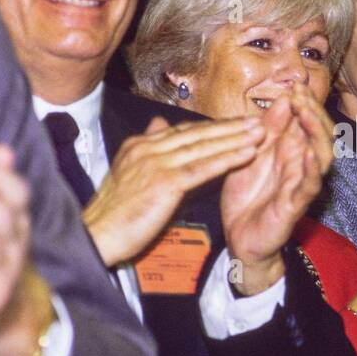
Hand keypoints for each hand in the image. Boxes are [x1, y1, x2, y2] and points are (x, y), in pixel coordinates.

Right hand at [85, 115, 264, 265]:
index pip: (183, 131)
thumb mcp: (127, 172)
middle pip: (197, 133)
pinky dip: (228, 159)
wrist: (96, 235)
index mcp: (139, 145)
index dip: (212, 127)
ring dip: (235, 139)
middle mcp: (148, 148)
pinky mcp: (165, 182)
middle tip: (257, 120)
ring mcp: (156, 163)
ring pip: (204, 147)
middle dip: (230, 127)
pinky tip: (248, 154)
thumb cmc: (113, 212)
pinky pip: (204, 167)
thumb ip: (148, 148)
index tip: (236, 123)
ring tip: (260, 133)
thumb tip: (160, 123)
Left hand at [220, 84, 332, 294]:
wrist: (239, 238)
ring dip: (317, 133)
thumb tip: (282, 99)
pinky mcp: (295, 205)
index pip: (305, 119)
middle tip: (300, 95)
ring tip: (306, 115)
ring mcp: (300, 184)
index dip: (304, 101)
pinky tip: (309, 152)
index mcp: (289, 150)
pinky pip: (310, 185)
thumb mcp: (248, 155)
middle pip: (321, 132)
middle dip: (313, 111)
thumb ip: (265, 130)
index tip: (295, 86)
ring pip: (322, 155)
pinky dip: (312, 168)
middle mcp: (300, 164)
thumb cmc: (246, 196)